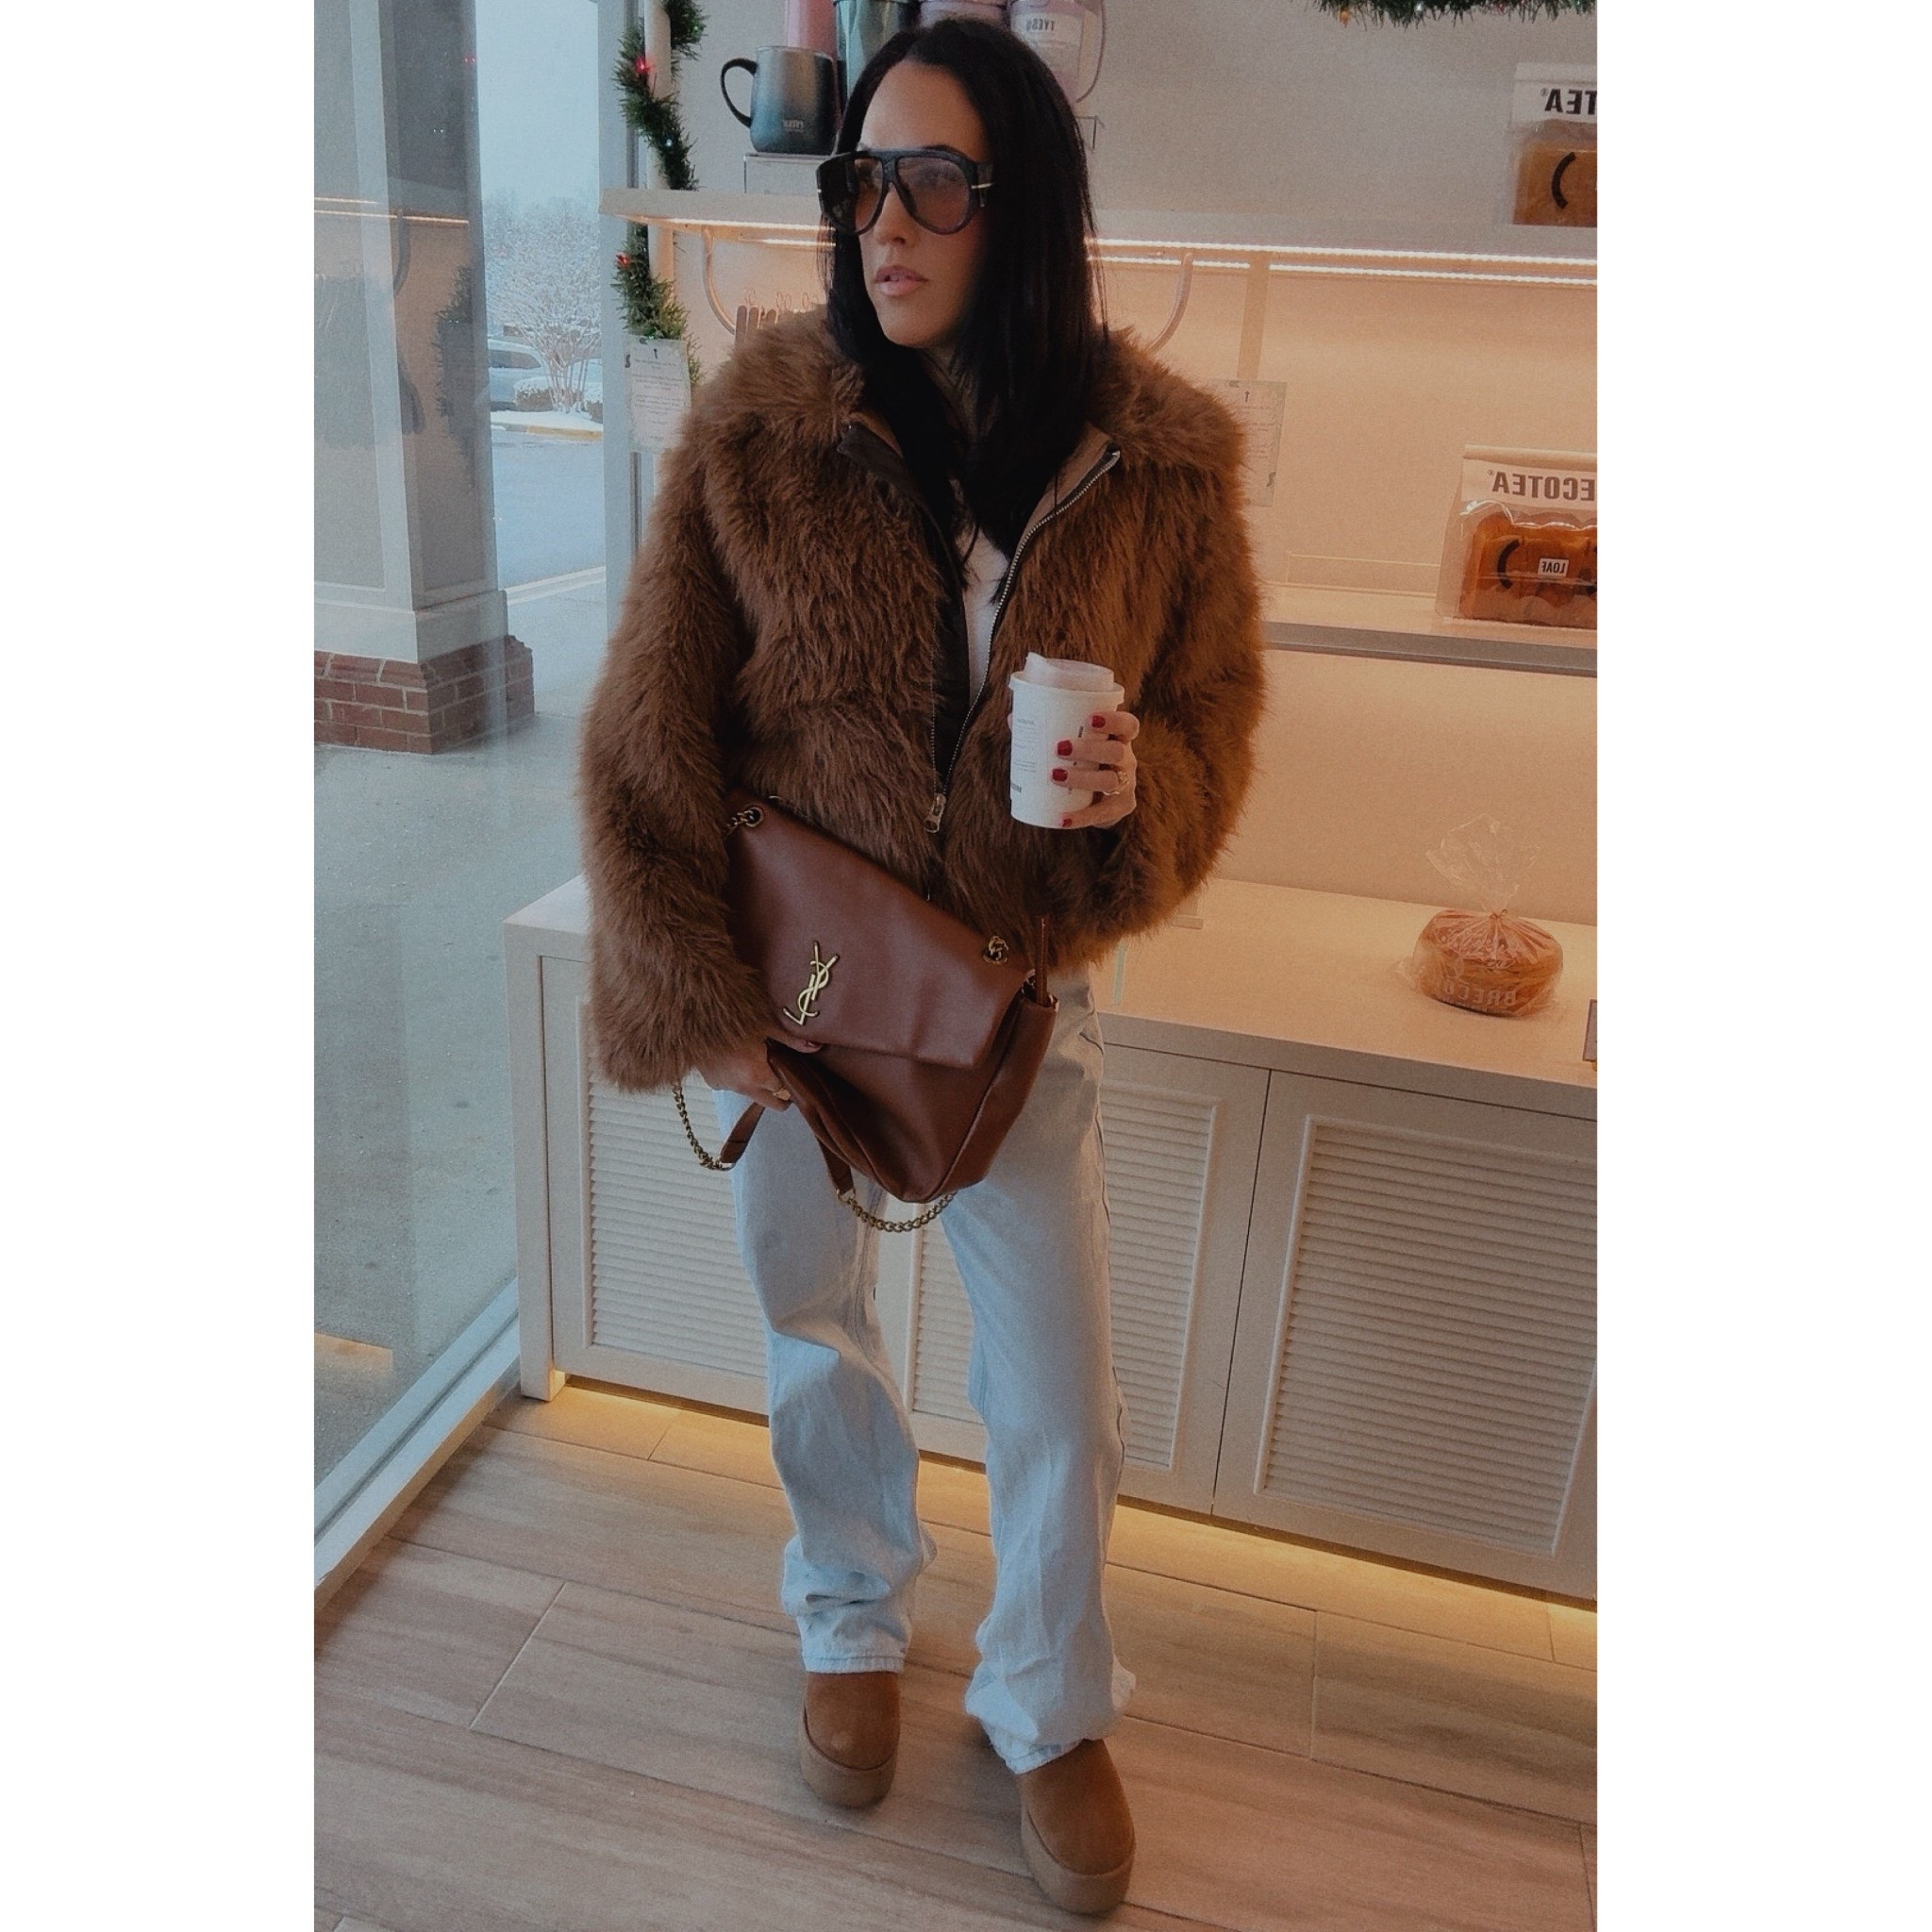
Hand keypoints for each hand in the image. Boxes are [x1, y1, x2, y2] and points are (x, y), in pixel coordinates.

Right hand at [695, 1029, 819, 1109]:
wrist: (696, 1019)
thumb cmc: (733, 1020)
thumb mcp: (765, 1026)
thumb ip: (791, 1040)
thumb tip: (816, 1047)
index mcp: (757, 1075)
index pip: (782, 1089)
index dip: (789, 1082)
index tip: (793, 1074)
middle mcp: (742, 1087)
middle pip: (770, 1102)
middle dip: (780, 1097)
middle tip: (785, 1084)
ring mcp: (726, 1087)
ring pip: (751, 1093)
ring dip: (756, 1084)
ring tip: (757, 1062)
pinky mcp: (713, 1083)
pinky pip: (732, 1086)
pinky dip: (737, 1078)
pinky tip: (737, 1061)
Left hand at [1052, 706, 1139, 829]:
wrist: (1098, 800)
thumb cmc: (1082, 762)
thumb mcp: (1073, 745)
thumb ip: (1047, 730)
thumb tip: (1014, 718)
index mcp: (1118, 738)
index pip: (1128, 725)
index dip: (1114, 720)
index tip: (1089, 719)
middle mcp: (1127, 759)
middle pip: (1117, 752)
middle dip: (1089, 749)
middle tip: (1059, 748)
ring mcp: (1126, 784)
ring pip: (1109, 780)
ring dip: (1082, 778)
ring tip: (1055, 775)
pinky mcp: (1121, 808)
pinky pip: (1102, 814)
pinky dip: (1080, 817)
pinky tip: (1061, 818)